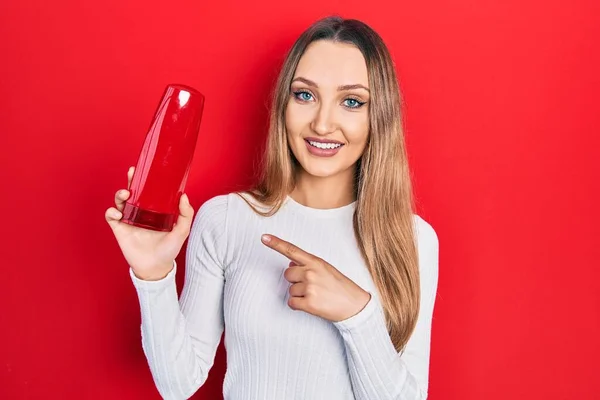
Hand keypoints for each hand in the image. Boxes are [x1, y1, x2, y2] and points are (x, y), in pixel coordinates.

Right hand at [105, 166, 194, 280]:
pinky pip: (111, 216)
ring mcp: (129, 219)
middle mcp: (140, 212)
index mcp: (154, 209)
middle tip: (132, 172)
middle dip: (130, 180)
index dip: (146, 179)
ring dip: (120, 194)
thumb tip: (183, 196)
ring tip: (126, 194)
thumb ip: (186, 215)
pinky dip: (112, 212)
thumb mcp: (181, 231)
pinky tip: (118, 213)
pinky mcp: (119, 229)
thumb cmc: (169, 249)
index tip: (147, 168)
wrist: (156, 267)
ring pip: (120, 201)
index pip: (149, 190)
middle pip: (133, 191)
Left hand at [261, 234, 370, 321]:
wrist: (355, 305)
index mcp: (316, 262)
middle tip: (312, 286)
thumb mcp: (327, 270)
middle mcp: (311, 272)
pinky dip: (298, 305)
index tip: (264, 238)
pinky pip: (292, 303)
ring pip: (290, 290)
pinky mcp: (309, 303)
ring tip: (316, 296)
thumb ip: (309, 266)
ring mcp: (309, 288)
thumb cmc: (341, 287)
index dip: (276, 244)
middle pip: (287, 274)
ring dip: (299, 294)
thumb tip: (291, 265)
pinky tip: (312, 304)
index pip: (292, 250)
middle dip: (295, 281)